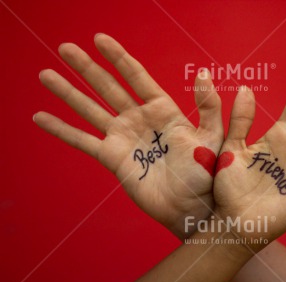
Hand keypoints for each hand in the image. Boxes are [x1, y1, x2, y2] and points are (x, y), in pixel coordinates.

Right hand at [34, 34, 222, 238]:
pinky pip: (82, 140)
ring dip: (68, 92)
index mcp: (163, 110)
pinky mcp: (112, 158)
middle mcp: (139, 120)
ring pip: (90, 109)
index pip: (136, 77)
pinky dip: (61, 129)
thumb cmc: (206, 175)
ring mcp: (123, 138)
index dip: (118, 57)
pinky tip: (41, 117)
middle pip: (107, 87)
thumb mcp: (212, 138)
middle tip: (66, 48)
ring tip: (46, 73)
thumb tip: (203, 72)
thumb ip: (208, 106)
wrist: (191, 208)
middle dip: (86, 67)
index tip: (100, 39)